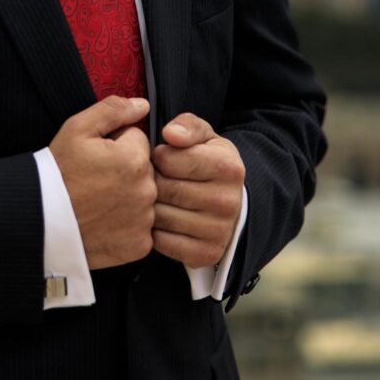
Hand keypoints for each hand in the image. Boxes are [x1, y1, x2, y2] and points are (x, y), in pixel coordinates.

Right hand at [49, 96, 155, 269]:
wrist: (40, 221)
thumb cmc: (58, 172)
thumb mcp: (77, 129)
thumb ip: (113, 110)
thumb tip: (144, 105)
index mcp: (135, 159)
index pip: (138, 140)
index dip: (116, 145)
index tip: (96, 157)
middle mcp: (146, 191)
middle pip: (144, 170)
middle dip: (125, 171)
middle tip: (95, 180)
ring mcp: (144, 222)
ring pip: (143, 198)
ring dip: (127, 198)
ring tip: (97, 202)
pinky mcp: (139, 246)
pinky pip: (141, 228)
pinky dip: (126, 226)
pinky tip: (104, 222)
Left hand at [151, 113, 244, 268]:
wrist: (230, 201)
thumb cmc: (208, 161)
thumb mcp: (204, 136)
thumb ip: (187, 126)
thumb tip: (170, 134)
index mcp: (228, 166)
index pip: (169, 159)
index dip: (157, 156)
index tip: (161, 157)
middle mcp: (228, 201)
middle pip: (163, 189)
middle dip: (151, 181)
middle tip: (153, 178)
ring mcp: (219, 231)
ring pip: (160, 216)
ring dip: (149, 206)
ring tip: (156, 196)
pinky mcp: (206, 254)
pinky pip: (162, 243)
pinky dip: (154, 231)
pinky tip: (161, 219)